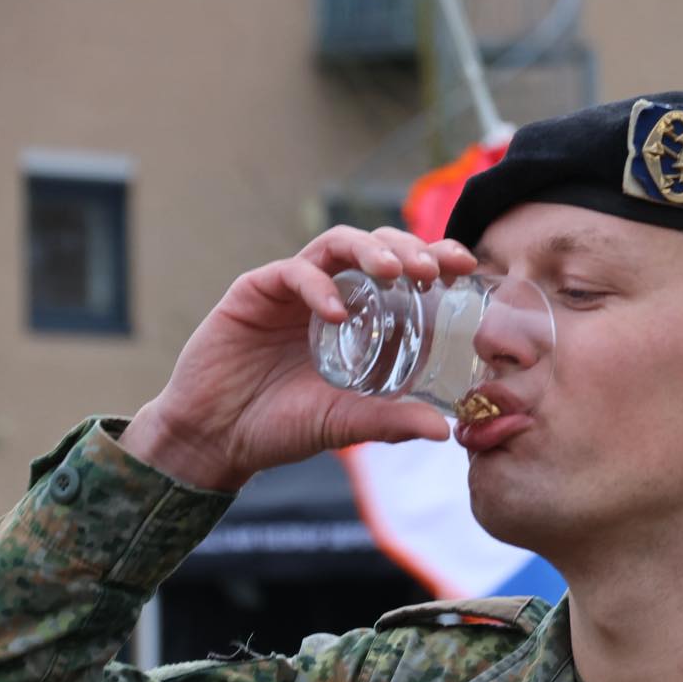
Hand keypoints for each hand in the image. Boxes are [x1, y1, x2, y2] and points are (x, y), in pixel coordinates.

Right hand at [121, 226, 477, 490]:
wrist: (216, 438)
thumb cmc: (285, 426)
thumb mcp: (348, 424)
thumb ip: (392, 422)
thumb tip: (443, 432)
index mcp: (364, 317)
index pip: (407, 273)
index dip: (437, 258)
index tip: (466, 266)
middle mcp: (334, 293)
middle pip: (378, 245)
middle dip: (410, 247)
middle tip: (431, 269)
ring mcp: (296, 289)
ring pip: (338, 243)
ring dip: (370, 251)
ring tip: (393, 272)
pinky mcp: (255, 291)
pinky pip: (293, 272)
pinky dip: (318, 286)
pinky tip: (335, 312)